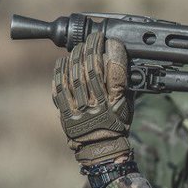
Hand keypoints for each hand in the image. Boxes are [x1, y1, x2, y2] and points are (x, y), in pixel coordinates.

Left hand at [52, 31, 132, 166]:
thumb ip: (123, 84)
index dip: (114, 53)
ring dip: (77, 56)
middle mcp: (98, 105)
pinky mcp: (66, 112)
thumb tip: (116, 57)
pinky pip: (60, 87)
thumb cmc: (117, 125)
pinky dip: (61, 71)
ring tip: (81, 46)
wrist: (101, 149)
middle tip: (95, 38)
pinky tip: (64, 60)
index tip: (113, 43)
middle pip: (93, 69)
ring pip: (75, 75)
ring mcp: (80, 109)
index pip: (116, 71)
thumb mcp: (128, 105)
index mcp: (117, 103)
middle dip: (93, 48)